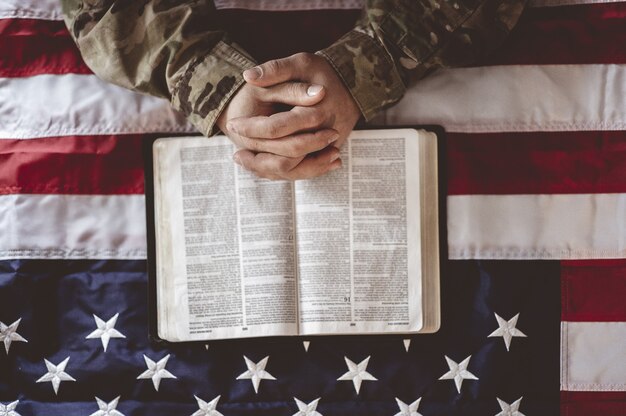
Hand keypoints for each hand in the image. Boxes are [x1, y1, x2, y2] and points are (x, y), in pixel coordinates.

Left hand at [230, 52, 360, 179]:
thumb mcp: (302, 62)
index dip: (252, 128)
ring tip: (243, 161)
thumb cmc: (324, 72)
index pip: (277, 127)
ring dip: (267, 169)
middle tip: (235, 153)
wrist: (354, 85)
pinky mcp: (328, 153)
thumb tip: (247, 76)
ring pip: (296, 170)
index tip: (233, 125)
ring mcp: (329, 147)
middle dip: (258, 156)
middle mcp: (324, 133)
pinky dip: (281, 171)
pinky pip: (304, 170)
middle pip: (286, 155)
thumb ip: (276, 69)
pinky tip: (262, 165)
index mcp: (315, 111)